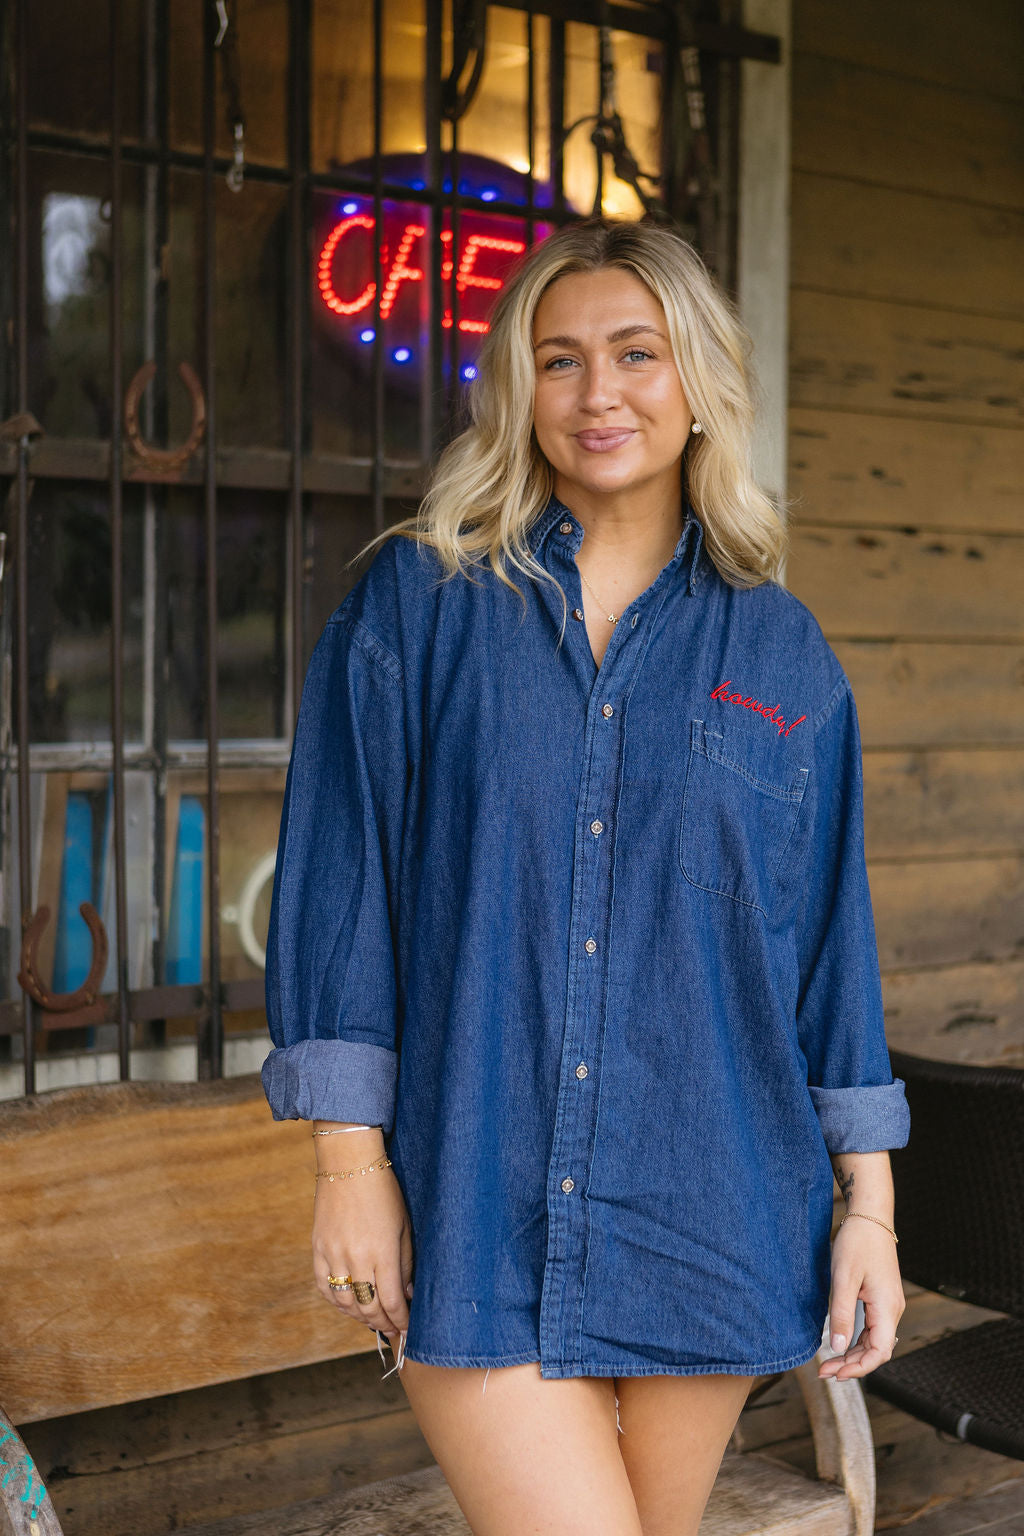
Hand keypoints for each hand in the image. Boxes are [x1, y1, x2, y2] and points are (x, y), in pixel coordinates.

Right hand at [312, 1163, 414, 1344]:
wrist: (349, 1163)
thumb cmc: (384, 1191)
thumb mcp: (404, 1226)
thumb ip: (405, 1263)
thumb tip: (405, 1295)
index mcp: (383, 1251)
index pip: (391, 1301)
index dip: (400, 1320)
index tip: (408, 1330)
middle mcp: (356, 1257)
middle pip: (368, 1307)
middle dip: (383, 1324)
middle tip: (393, 1331)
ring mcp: (333, 1254)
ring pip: (344, 1303)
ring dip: (360, 1318)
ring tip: (373, 1321)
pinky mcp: (317, 1248)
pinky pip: (323, 1286)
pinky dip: (336, 1301)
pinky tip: (348, 1305)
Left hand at [818, 1214, 904, 1380]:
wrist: (870, 1216)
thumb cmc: (857, 1243)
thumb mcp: (844, 1278)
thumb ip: (841, 1314)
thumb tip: (836, 1347)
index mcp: (887, 1307)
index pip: (880, 1352)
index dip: (859, 1368)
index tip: (835, 1374)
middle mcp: (892, 1309)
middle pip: (877, 1350)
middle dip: (852, 1364)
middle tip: (824, 1372)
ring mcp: (888, 1304)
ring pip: (874, 1341)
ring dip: (853, 1354)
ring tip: (829, 1363)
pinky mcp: (881, 1298)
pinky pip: (872, 1328)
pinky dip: (857, 1340)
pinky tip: (841, 1344)